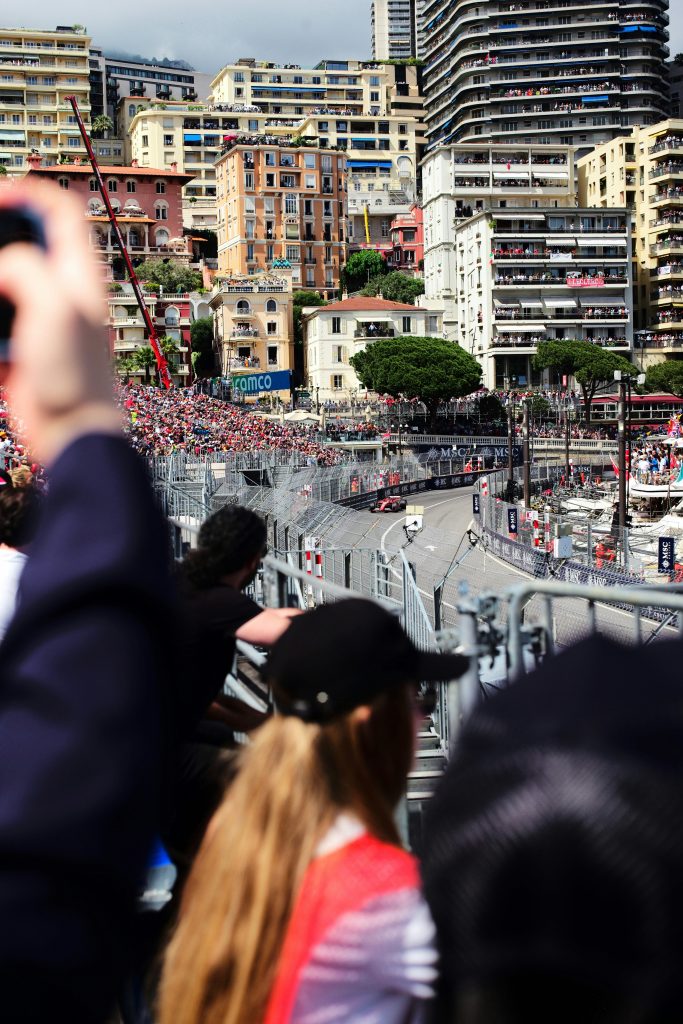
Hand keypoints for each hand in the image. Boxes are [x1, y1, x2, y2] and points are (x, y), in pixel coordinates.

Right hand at [0, 181, 120, 464]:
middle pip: (28, 241)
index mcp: (79, 275)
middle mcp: (63, 291)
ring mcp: (41, 319)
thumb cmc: (74, 375)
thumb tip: (0, 266)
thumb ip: (25, 269)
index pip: (63, 212)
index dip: (30, 193)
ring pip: (7, 279)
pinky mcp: (22, 346)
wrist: (70, 431)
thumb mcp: (54, 309)